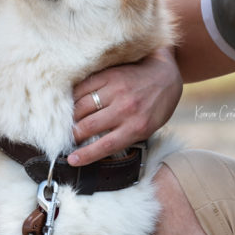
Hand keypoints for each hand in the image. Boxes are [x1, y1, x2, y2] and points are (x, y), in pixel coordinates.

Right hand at [68, 47, 182, 165]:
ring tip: (70, 121)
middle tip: (69, 138)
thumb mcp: (148, 128)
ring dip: (72, 116)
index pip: (105, 145)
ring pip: (82, 106)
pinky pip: (84, 87)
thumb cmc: (157, 105)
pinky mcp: (110, 75)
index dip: (86, 155)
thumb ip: (126, 136)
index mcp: (137, 127)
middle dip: (74, 134)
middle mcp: (125, 109)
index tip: (72, 160)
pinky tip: (73, 102)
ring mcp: (116, 90)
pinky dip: (75, 96)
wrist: (165, 74)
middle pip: (88, 126)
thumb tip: (98, 147)